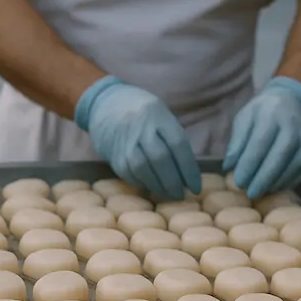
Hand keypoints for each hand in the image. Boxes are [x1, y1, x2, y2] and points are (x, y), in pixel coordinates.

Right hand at [75, 76, 201, 199]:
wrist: (105, 106)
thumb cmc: (142, 113)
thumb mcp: (161, 115)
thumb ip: (172, 137)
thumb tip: (187, 171)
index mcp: (159, 116)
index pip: (178, 145)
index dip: (189, 169)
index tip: (196, 187)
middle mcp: (141, 128)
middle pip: (160, 158)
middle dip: (173, 182)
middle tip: (181, 195)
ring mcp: (125, 141)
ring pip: (143, 169)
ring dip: (158, 186)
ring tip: (168, 195)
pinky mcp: (114, 154)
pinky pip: (129, 174)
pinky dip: (142, 184)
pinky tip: (151, 187)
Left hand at [222, 77, 300, 199]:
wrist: (291, 101)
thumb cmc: (261, 113)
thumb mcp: (243, 119)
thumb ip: (236, 142)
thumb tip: (229, 166)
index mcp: (272, 114)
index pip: (260, 142)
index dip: (249, 165)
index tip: (238, 181)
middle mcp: (294, 125)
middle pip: (281, 154)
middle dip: (265, 178)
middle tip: (250, 193)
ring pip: (297, 163)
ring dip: (279, 181)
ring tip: (262, 192)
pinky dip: (291, 181)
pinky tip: (276, 187)